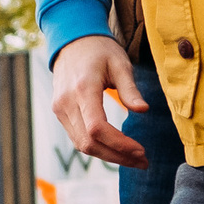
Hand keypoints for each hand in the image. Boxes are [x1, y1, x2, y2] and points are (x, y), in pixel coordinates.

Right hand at [50, 34, 148, 168]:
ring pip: (82, 145)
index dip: (119, 145)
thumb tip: (143, 110)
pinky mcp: (60, 112)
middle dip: (117, 156)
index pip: (97, 128)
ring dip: (108, 156)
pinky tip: (116, 149)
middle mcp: (66, 102)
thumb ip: (130, 89)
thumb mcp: (120, 63)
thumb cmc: (99, 50)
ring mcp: (60, 109)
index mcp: (82, 89)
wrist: (72, 41)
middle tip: (143, 162)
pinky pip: (77, 138)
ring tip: (134, 159)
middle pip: (88, 143)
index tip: (141, 151)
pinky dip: (97, 147)